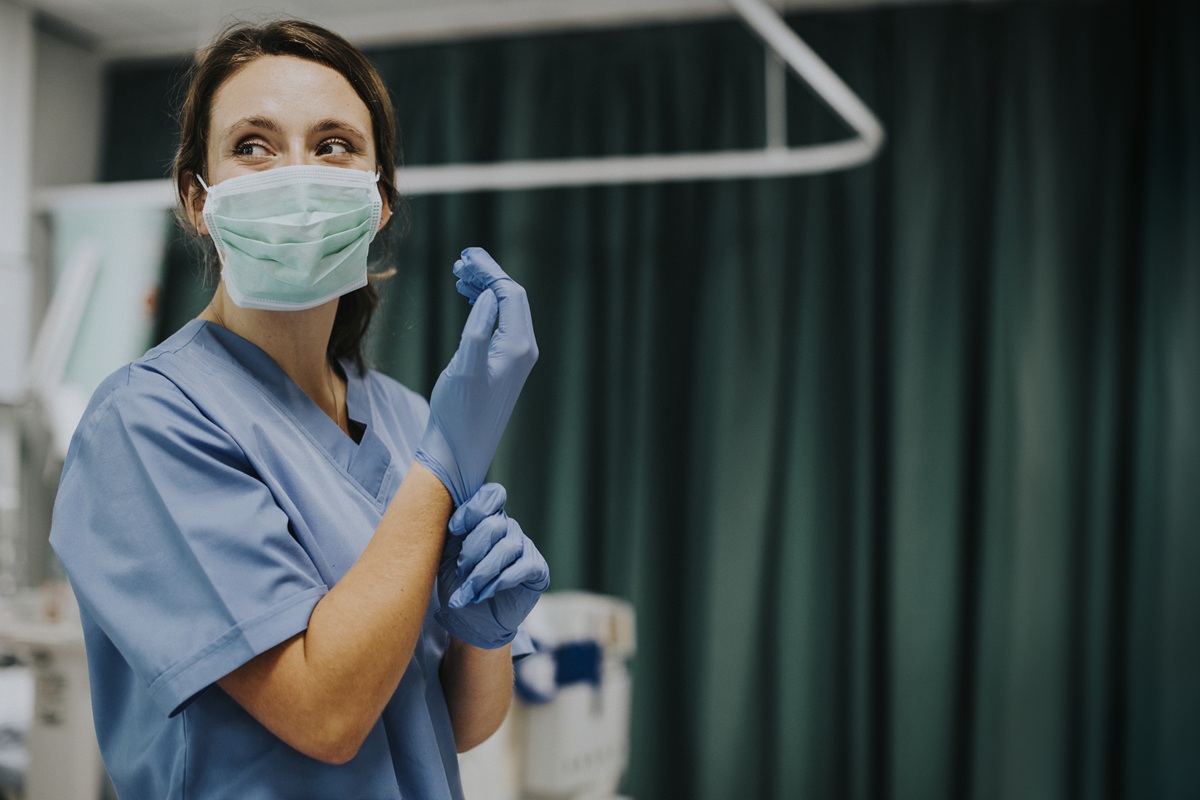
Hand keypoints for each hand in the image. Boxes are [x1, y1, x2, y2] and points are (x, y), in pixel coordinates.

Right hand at [415, 248, 537, 505]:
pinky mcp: (504, 367)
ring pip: (505, 310)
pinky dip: (484, 307)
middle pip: (511, 298)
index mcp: (517, 347)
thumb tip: (489, 296)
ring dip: (485, 290)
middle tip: (459, 262)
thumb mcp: (464, 367)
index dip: (489, 271)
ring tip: (459, 276)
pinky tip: (468, 301)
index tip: (465, 256)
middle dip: (487, 276)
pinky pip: (499, 325)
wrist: (459, 451)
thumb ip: (478, 328)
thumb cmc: (458, 413)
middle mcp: (523, 350)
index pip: (510, 293)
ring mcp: (516, 359)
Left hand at [437, 483, 548, 648]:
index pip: (491, 495)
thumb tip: (445, 514)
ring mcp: (525, 547)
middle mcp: (508, 528)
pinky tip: (485, 594)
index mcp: (487, 518)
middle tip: (460, 571)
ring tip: (468, 591)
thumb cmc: (457, 584)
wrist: (470, 621)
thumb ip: (451, 533)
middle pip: (494, 524)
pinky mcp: (537, 569)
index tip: (453, 530)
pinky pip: (523, 567)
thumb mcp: (446, 556)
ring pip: (507, 547)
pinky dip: (500, 581)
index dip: (472, 509)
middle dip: (472, 550)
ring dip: (482, 572)